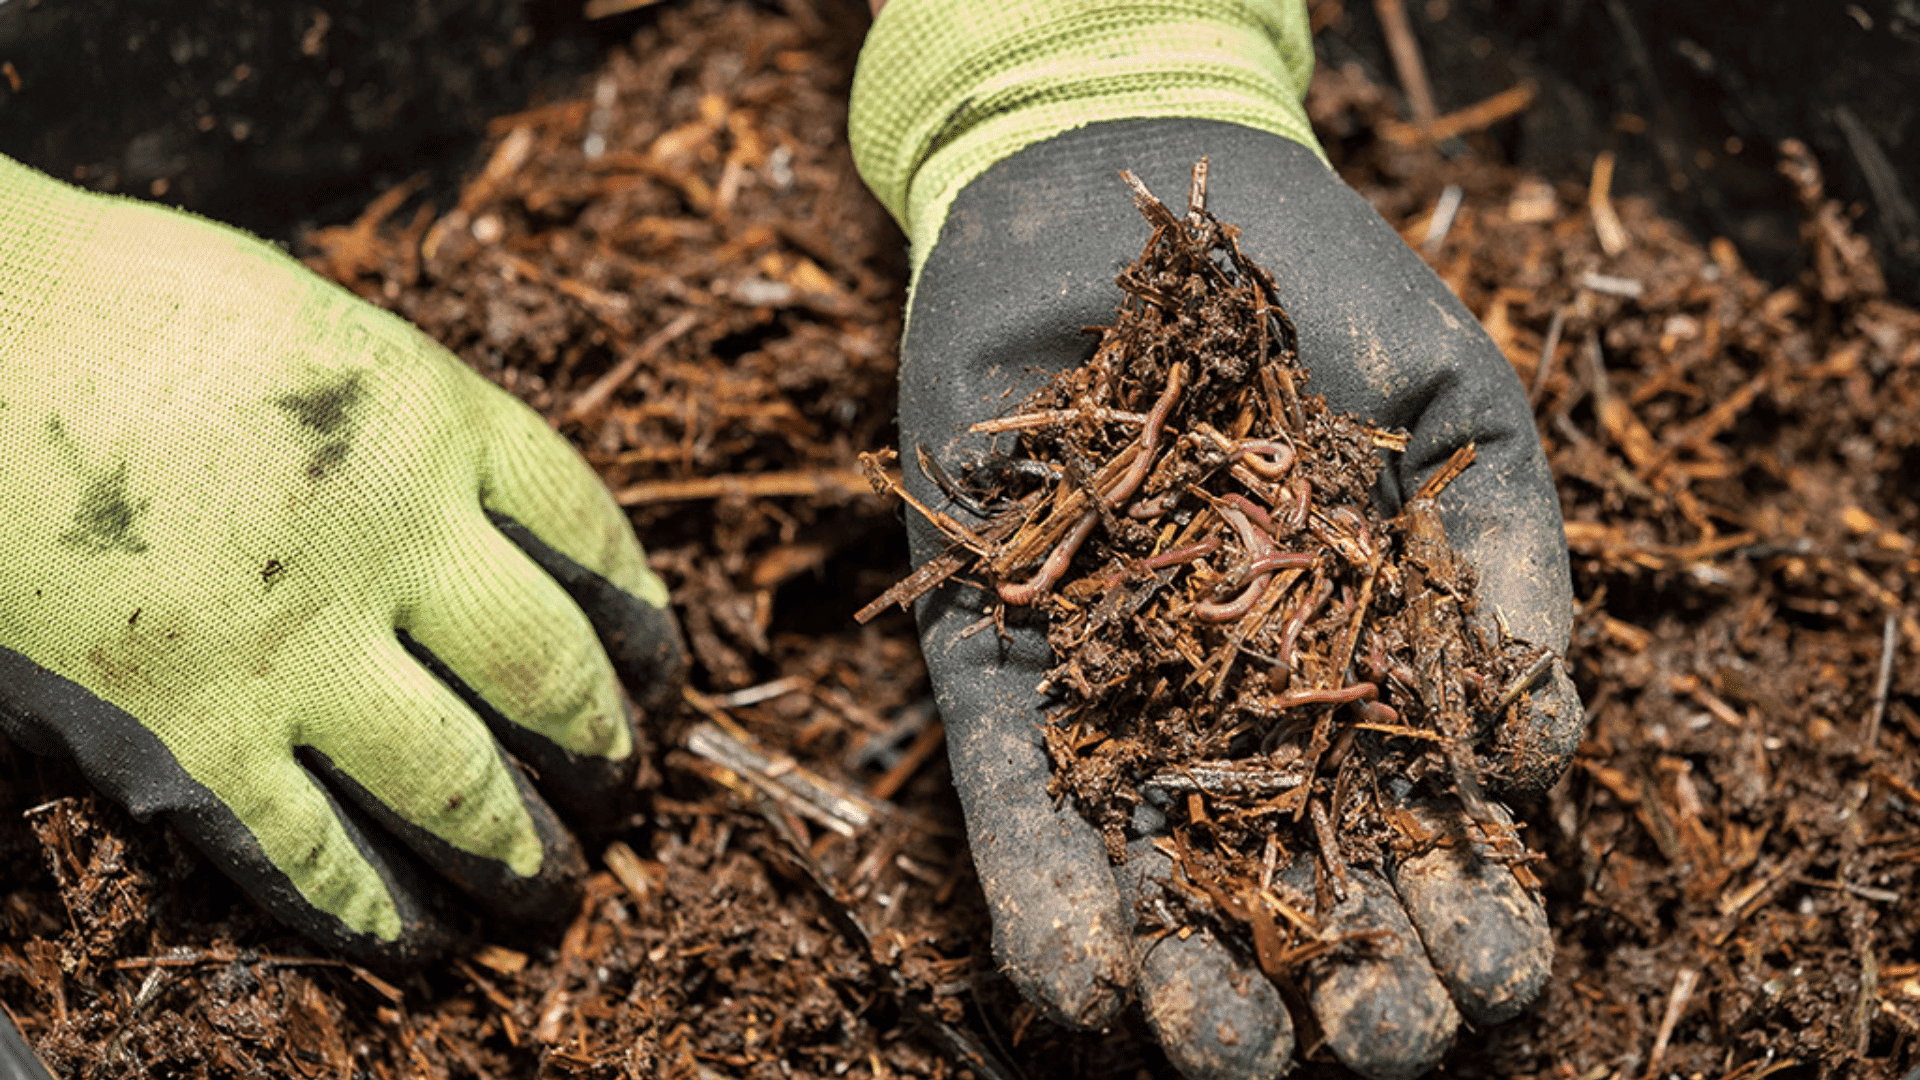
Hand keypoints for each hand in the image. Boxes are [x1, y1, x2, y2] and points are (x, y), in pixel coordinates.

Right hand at [0, 155, 684, 965]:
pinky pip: (306, 851)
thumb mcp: (319, 332)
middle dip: (602, 749)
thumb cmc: (123, 306)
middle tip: (623, 790)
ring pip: (456, 783)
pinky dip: (370, 907)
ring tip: (549, 885)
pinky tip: (411, 938)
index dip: (642, 622)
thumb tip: (476, 523)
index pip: (590, 537)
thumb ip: (412, 429)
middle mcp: (391, 538)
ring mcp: (293, 644)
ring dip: (516, 849)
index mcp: (434, 420)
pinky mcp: (187, 733)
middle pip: (548, 671)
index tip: (660, 670)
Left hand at [849, 3, 1580, 1075]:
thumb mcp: (1453, 406)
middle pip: (1299, 880)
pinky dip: (1043, 891)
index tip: (1497, 968)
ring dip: (1197, 977)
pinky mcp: (994, 668)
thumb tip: (1547, 744)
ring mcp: (1118, 696)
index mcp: (1373, 670)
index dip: (1467, 908)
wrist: (1118, 200)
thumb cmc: (1316, 295)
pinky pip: (1014, 800)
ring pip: (1157, 872)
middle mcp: (1244, 710)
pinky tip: (1082, 980)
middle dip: (1349, 974)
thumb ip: (1507, 558)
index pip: (1427, 826)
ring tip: (1230, 1047)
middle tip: (1381, 1034)